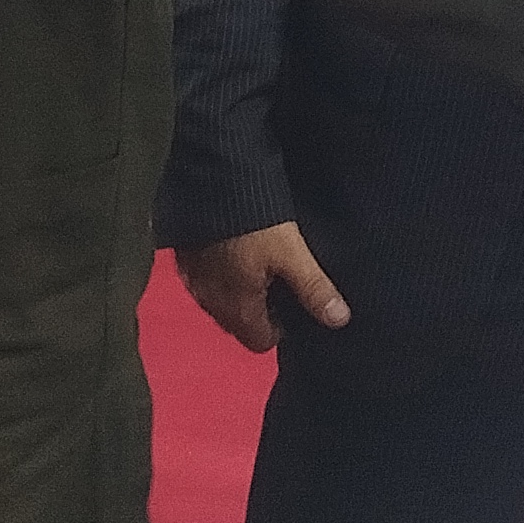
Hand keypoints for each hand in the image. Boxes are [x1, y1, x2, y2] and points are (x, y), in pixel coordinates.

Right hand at [177, 222, 348, 350]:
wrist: (208, 181)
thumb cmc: (254, 221)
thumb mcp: (292, 253)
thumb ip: (314, 288)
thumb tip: (339, 320)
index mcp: (237, 307)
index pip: (259, 342)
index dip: (280, 329)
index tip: (293, 307)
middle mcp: (210, 301)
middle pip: (239, 323)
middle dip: (259, 311)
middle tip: (281, 283)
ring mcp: (194, 280)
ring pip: (221, 302)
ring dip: (239, 292)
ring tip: (260, 264)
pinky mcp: (184, 258)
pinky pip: (204, 279)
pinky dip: (220, 273)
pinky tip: (236, 249)